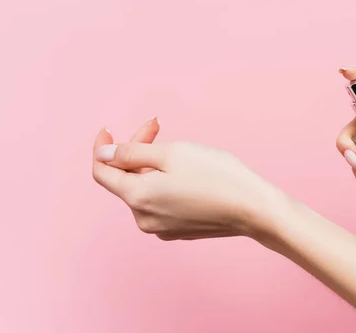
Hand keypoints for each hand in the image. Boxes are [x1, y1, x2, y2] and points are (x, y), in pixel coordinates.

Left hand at [92, 126, 281, 240]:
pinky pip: (159, 201)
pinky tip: (185, 171)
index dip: (102, 148)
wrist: (253, 209)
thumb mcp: (172, 153)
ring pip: (143, 189)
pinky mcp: (177, 230)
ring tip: (177, 148)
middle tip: (158, 125)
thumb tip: (103, 154)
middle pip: (126, 177)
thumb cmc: (217, 176)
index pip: (102, 172)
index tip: (109, 129)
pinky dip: (163, 182)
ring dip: (151, 165)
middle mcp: (143, 218)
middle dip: (136, 149)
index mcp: (137, 197)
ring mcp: (160, 227)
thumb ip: (131, 152)